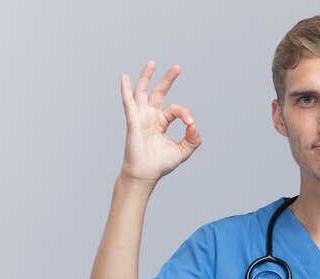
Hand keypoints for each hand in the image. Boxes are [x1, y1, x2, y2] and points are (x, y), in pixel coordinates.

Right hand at [119, 60, 201, 183]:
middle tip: (177, 67)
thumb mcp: (183, 151)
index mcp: (161, 122)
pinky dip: (125, 90)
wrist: (145, 174)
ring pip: (142, 92)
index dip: (185, 114)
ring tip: (152, 62)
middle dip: (168, 79)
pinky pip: (128, 103)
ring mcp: (140, 118)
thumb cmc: (160, 164)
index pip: (176, 109)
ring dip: (146, 77)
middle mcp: (150, 117)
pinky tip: (123, 77)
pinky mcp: (133, 121)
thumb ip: (193, 139)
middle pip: (158, 93)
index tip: (191, 124)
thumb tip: (195, 126)